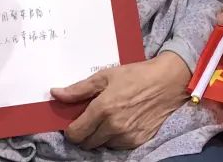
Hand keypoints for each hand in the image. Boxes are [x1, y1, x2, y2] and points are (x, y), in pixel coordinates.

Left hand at [50, 52, 189, 149]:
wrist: (167, 82)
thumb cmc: (135, 75)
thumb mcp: (105, 76)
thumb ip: (79, 88)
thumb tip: (56, 93)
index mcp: (103, 109)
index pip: (75, 133)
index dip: (71, 130)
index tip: (73, 123)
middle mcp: (113, 126)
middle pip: (86, 143)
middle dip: (84, 134)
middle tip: (89, 120)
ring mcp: (127, 136)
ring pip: (102, 146)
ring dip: (99, 137)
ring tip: (106, 120)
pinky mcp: (138, 141)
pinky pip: (117, 146)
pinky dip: (114, 138)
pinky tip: (119, 123)